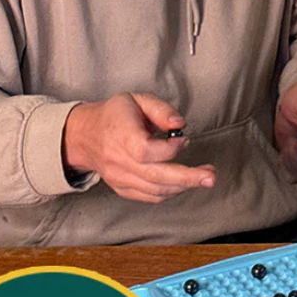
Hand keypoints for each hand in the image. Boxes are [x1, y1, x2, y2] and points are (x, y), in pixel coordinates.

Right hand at [62, 92, 215, 202]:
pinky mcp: (122, 188)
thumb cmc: (115, 115)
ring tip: (204, 177)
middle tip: (210, 177)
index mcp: (120, 135)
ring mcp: (119, 177)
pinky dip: (170, 192)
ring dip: (183, 186)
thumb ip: (161, 109)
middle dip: (187, 178)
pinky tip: (184, 183)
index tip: (184, 139)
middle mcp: (118, 160)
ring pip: (155, 190)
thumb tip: (180, 124)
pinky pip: (150, 196)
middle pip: (154, 177)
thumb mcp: (137, 100)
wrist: (86, 135)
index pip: (145, 151)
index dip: (169, 149)